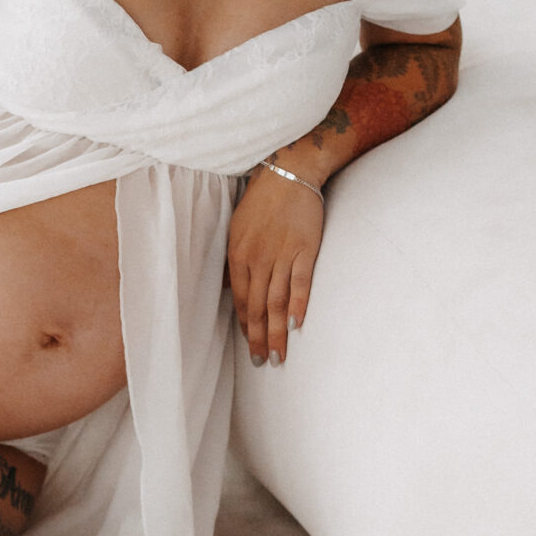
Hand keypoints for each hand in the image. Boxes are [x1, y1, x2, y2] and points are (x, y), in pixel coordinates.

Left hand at [227, 166, 323, 367]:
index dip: (246, 325)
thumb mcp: (237, 230)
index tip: (250, 345)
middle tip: (263, 362)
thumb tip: (230, 287)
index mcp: (238, 255)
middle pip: (258, 307)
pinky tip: (297, 325)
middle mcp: (257, 258)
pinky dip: (298, 304)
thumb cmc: (262, 202)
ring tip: (279, 355)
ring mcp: (281, 255)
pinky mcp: (304, 249)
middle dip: (259, 338)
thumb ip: (236, 261)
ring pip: (277, 301)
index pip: (241, 299)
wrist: (289, 173)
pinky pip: (300, 282)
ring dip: (277, 331)